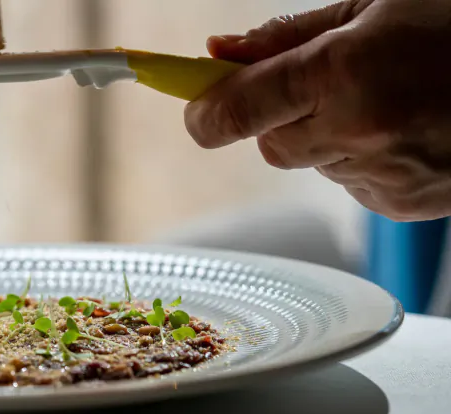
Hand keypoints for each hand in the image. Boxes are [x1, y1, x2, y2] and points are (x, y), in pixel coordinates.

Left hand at [184, 0, 450, 221]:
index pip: (240, 110)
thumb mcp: (376, 3)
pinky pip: (349, 183)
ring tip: (381, 97)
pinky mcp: (406, 206)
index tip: (194, 110)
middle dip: (276, 117)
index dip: (205, 113)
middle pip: (270, 147)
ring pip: (311, 165)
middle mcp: (363, 133)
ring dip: (323, 135)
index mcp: (348, 73)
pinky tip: (400, 127)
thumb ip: (289, 36)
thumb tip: (220, 54)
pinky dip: (356, 157)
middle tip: (315, 83)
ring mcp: (387, 176)